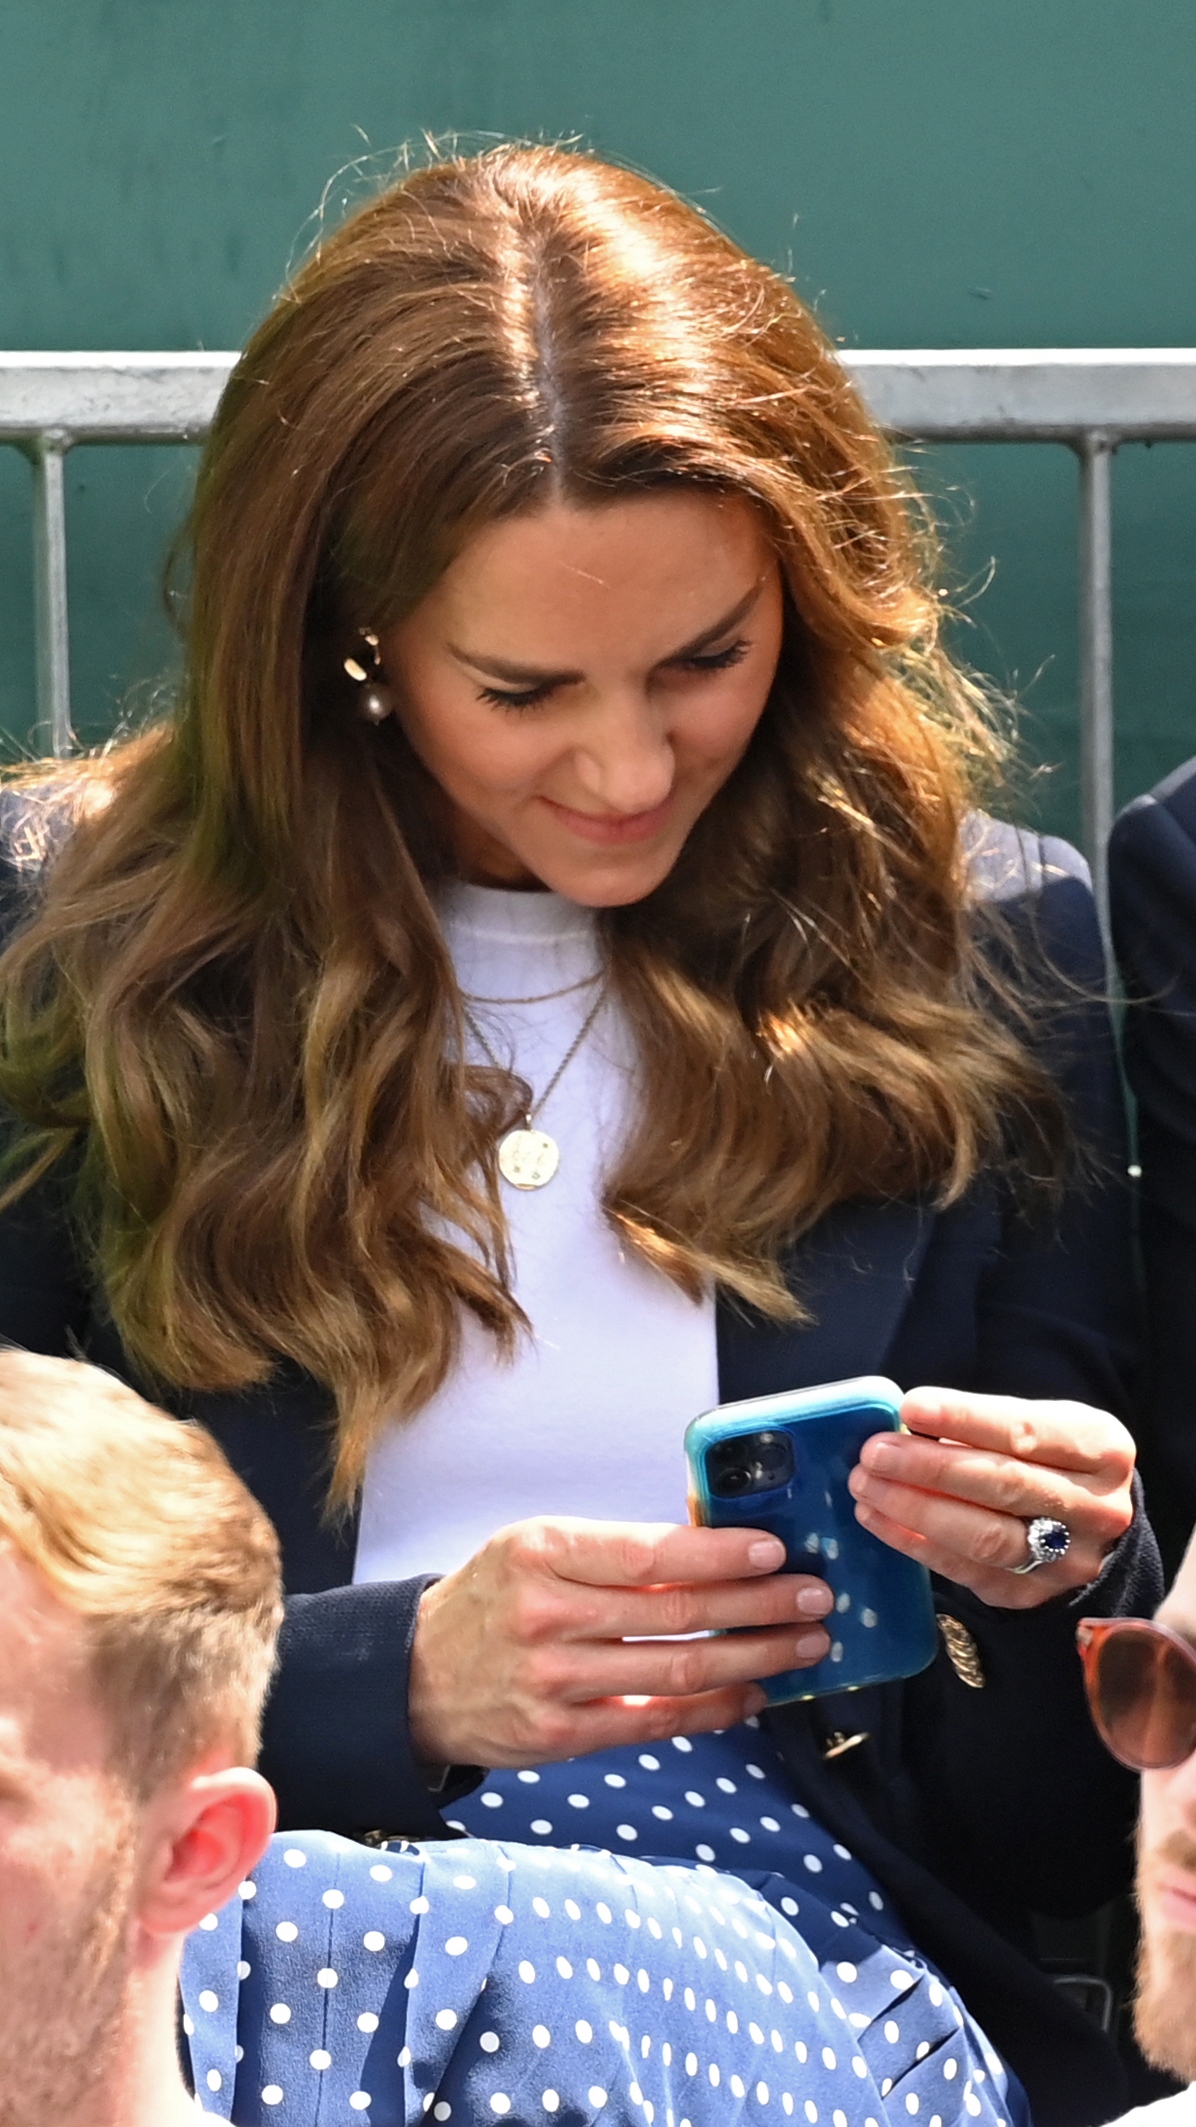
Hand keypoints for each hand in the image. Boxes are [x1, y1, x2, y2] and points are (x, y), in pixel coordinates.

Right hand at [408, 1517, 833, 1769]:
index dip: (721, 1554)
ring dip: (755, 1658)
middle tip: (816, 1596)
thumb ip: (611, 1550)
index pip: (650, 1553)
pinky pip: (656, 1722)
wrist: (414, 1677)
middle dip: (761, 1604)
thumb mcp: (532, 1546)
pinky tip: (754, 1695)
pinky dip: (715, 1710)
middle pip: (676, 1613)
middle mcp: (546, 1615)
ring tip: (804, 1644)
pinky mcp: (560, 1735)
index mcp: (540, 1551)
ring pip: (678, 1670)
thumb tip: (714, 1549)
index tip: (777, 1549)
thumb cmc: (489, 1600)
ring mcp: (553, 1681)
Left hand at [847, 1387, 1135, 1608]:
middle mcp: (1096, 1508)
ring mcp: (1068, 1559)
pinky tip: (877, 1519)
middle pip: (1004, 1485)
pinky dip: (915, 1543)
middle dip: (930, 1467)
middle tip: (875, 1453)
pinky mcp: (1031, 1595)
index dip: (965, 1419)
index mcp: (1102, 1450)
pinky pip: (965, 1571)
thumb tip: (904, 1425)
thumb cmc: (1049, 1460)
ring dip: (916, 1508)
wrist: (1087, 1527)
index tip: (910, 1407)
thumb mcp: (1041, 1427)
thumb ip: (986, 1426)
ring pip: (985, 1536)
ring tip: (866, 1485)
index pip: (1026, 1432)